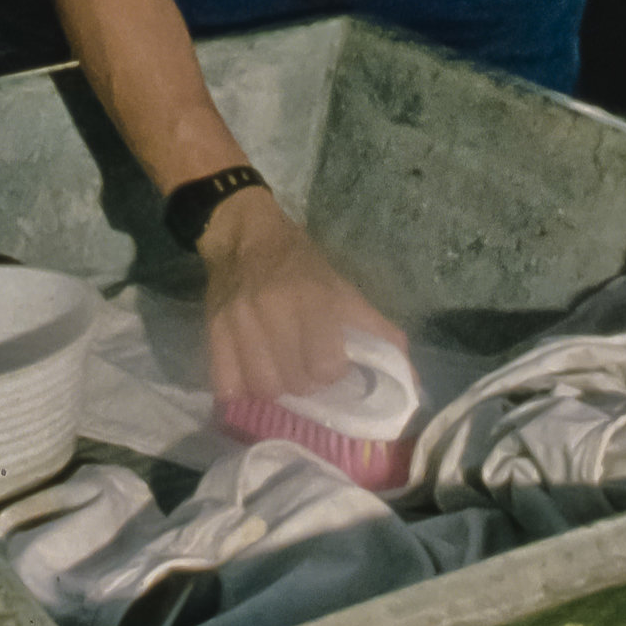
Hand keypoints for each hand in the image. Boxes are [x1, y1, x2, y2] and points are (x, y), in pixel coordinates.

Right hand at [197, 188, 399, 405]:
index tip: (331, 367)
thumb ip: (378, 331)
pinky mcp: (213, 329)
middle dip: (304, 386)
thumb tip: (413, 382)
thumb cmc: (301, 265)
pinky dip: (242, 391)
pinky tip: (251, 380)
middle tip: (304, 373)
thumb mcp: (344, 288)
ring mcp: (239, 321)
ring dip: (275, 390)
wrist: (243, 233)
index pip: (326, 366)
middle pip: (294, 382)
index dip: (332, 374)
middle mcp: (274, 309)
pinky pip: (227, 383)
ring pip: (262, 387)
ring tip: (279, 376)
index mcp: (314, 297)